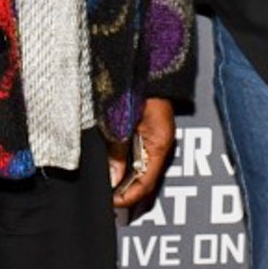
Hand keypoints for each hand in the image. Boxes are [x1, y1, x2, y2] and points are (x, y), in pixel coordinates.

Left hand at [110, 98, 174, 216]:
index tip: (112, 203)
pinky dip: (124, 163)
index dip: (128, 197)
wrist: (146, 65)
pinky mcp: (147, 130)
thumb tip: (113, 178)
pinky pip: (136, 154)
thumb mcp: (123, 122)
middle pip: (144, 179)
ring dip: (124, 178)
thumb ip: (118, 149)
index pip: (145, 183)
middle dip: (126, 191)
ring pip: (139, 168)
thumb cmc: (139, 88)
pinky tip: (112, 165)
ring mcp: (155, 138)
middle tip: (107, 199)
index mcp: (160, 144)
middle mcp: (160, 144)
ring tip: (107, 185)